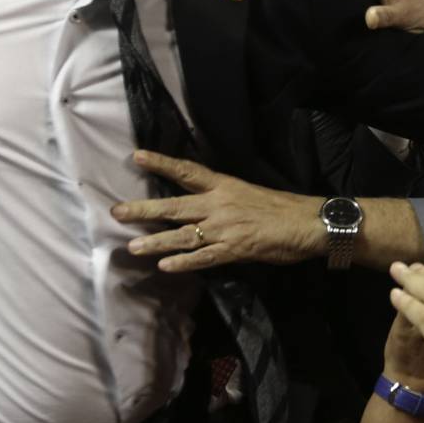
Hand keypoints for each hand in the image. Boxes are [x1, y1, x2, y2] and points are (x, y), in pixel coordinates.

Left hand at [116, 151, 324, 272]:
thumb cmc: (281, 207)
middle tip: (116, 212)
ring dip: (156, 241)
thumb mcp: (248, 193)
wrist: (307, 222)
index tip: (136, 156)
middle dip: (144, 209)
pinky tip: (164, 266)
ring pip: (183, 235)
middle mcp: (219, 204)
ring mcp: (225, 228)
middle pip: (174, 205)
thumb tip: (202, 206)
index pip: (187, 171)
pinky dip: (183, 262)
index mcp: (224, 185)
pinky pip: (203, 257)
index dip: (161, 163)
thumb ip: (223, 199)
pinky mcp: (234, 249)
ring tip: (132, 247)